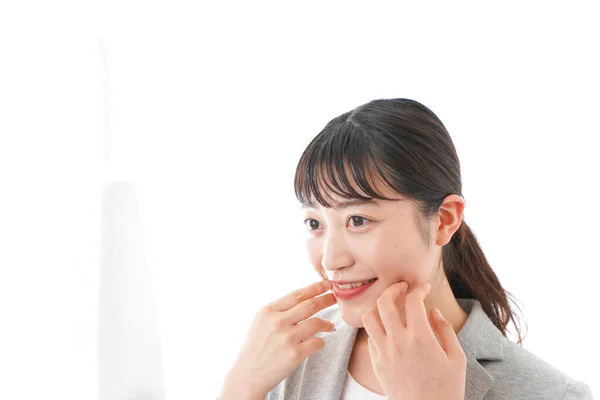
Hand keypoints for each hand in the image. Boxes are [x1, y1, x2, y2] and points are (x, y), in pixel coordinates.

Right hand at [220, 280, 336, 398]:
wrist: (248, 375)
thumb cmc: (256, 347)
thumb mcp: (261, 322)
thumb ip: (279, 310)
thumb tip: (305, 298)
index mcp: (268, 311)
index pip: (297, 294)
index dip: (315, 287)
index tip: (327, 284)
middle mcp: (277, 322)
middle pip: (310, 305)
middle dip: (326, 299)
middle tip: (335, 298)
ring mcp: (287, 338)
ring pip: (317, 323)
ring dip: (327, 323)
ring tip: (330, 326)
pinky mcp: (295, 354)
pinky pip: (318, 342)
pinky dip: (321, 341)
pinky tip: (319, 342)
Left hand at [361, 281, 465, 399]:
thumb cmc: (447, 389)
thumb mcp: (457, 358)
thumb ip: (445, 330)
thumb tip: (432, 312)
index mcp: (420, 337)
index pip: (413, 300)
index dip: (419, 289)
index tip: (424, 288)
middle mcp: (397, 342)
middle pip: (384, 302)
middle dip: (394, 288)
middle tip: (402, 287)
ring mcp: (383, 353)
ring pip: (369, 318)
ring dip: (378, 306)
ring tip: (389, 305)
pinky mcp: (376, 364)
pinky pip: (370, 338)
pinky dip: (377, 328)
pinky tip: (388, 329)